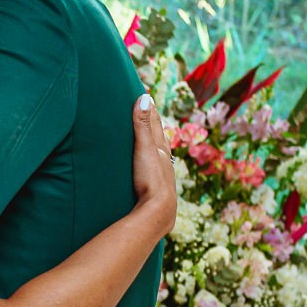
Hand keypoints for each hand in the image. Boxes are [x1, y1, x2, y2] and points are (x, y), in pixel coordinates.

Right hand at [131, 97, 175, 235]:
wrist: (158, 212)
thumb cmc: (152, 179)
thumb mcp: (144, 149)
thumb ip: (142, 125)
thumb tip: (144, 98)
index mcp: (161, 147)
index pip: (156, 122)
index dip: (150, 108)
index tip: (144, 94)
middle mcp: (164, 158)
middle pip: (159, 135)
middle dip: (153, 122)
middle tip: (147, 108)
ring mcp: (161, 173)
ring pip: (158, 152)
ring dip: (153, 141)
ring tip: (149, 134)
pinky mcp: (155, 186)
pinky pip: (154, 166)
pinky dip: (150, 158)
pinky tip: (148, 164)